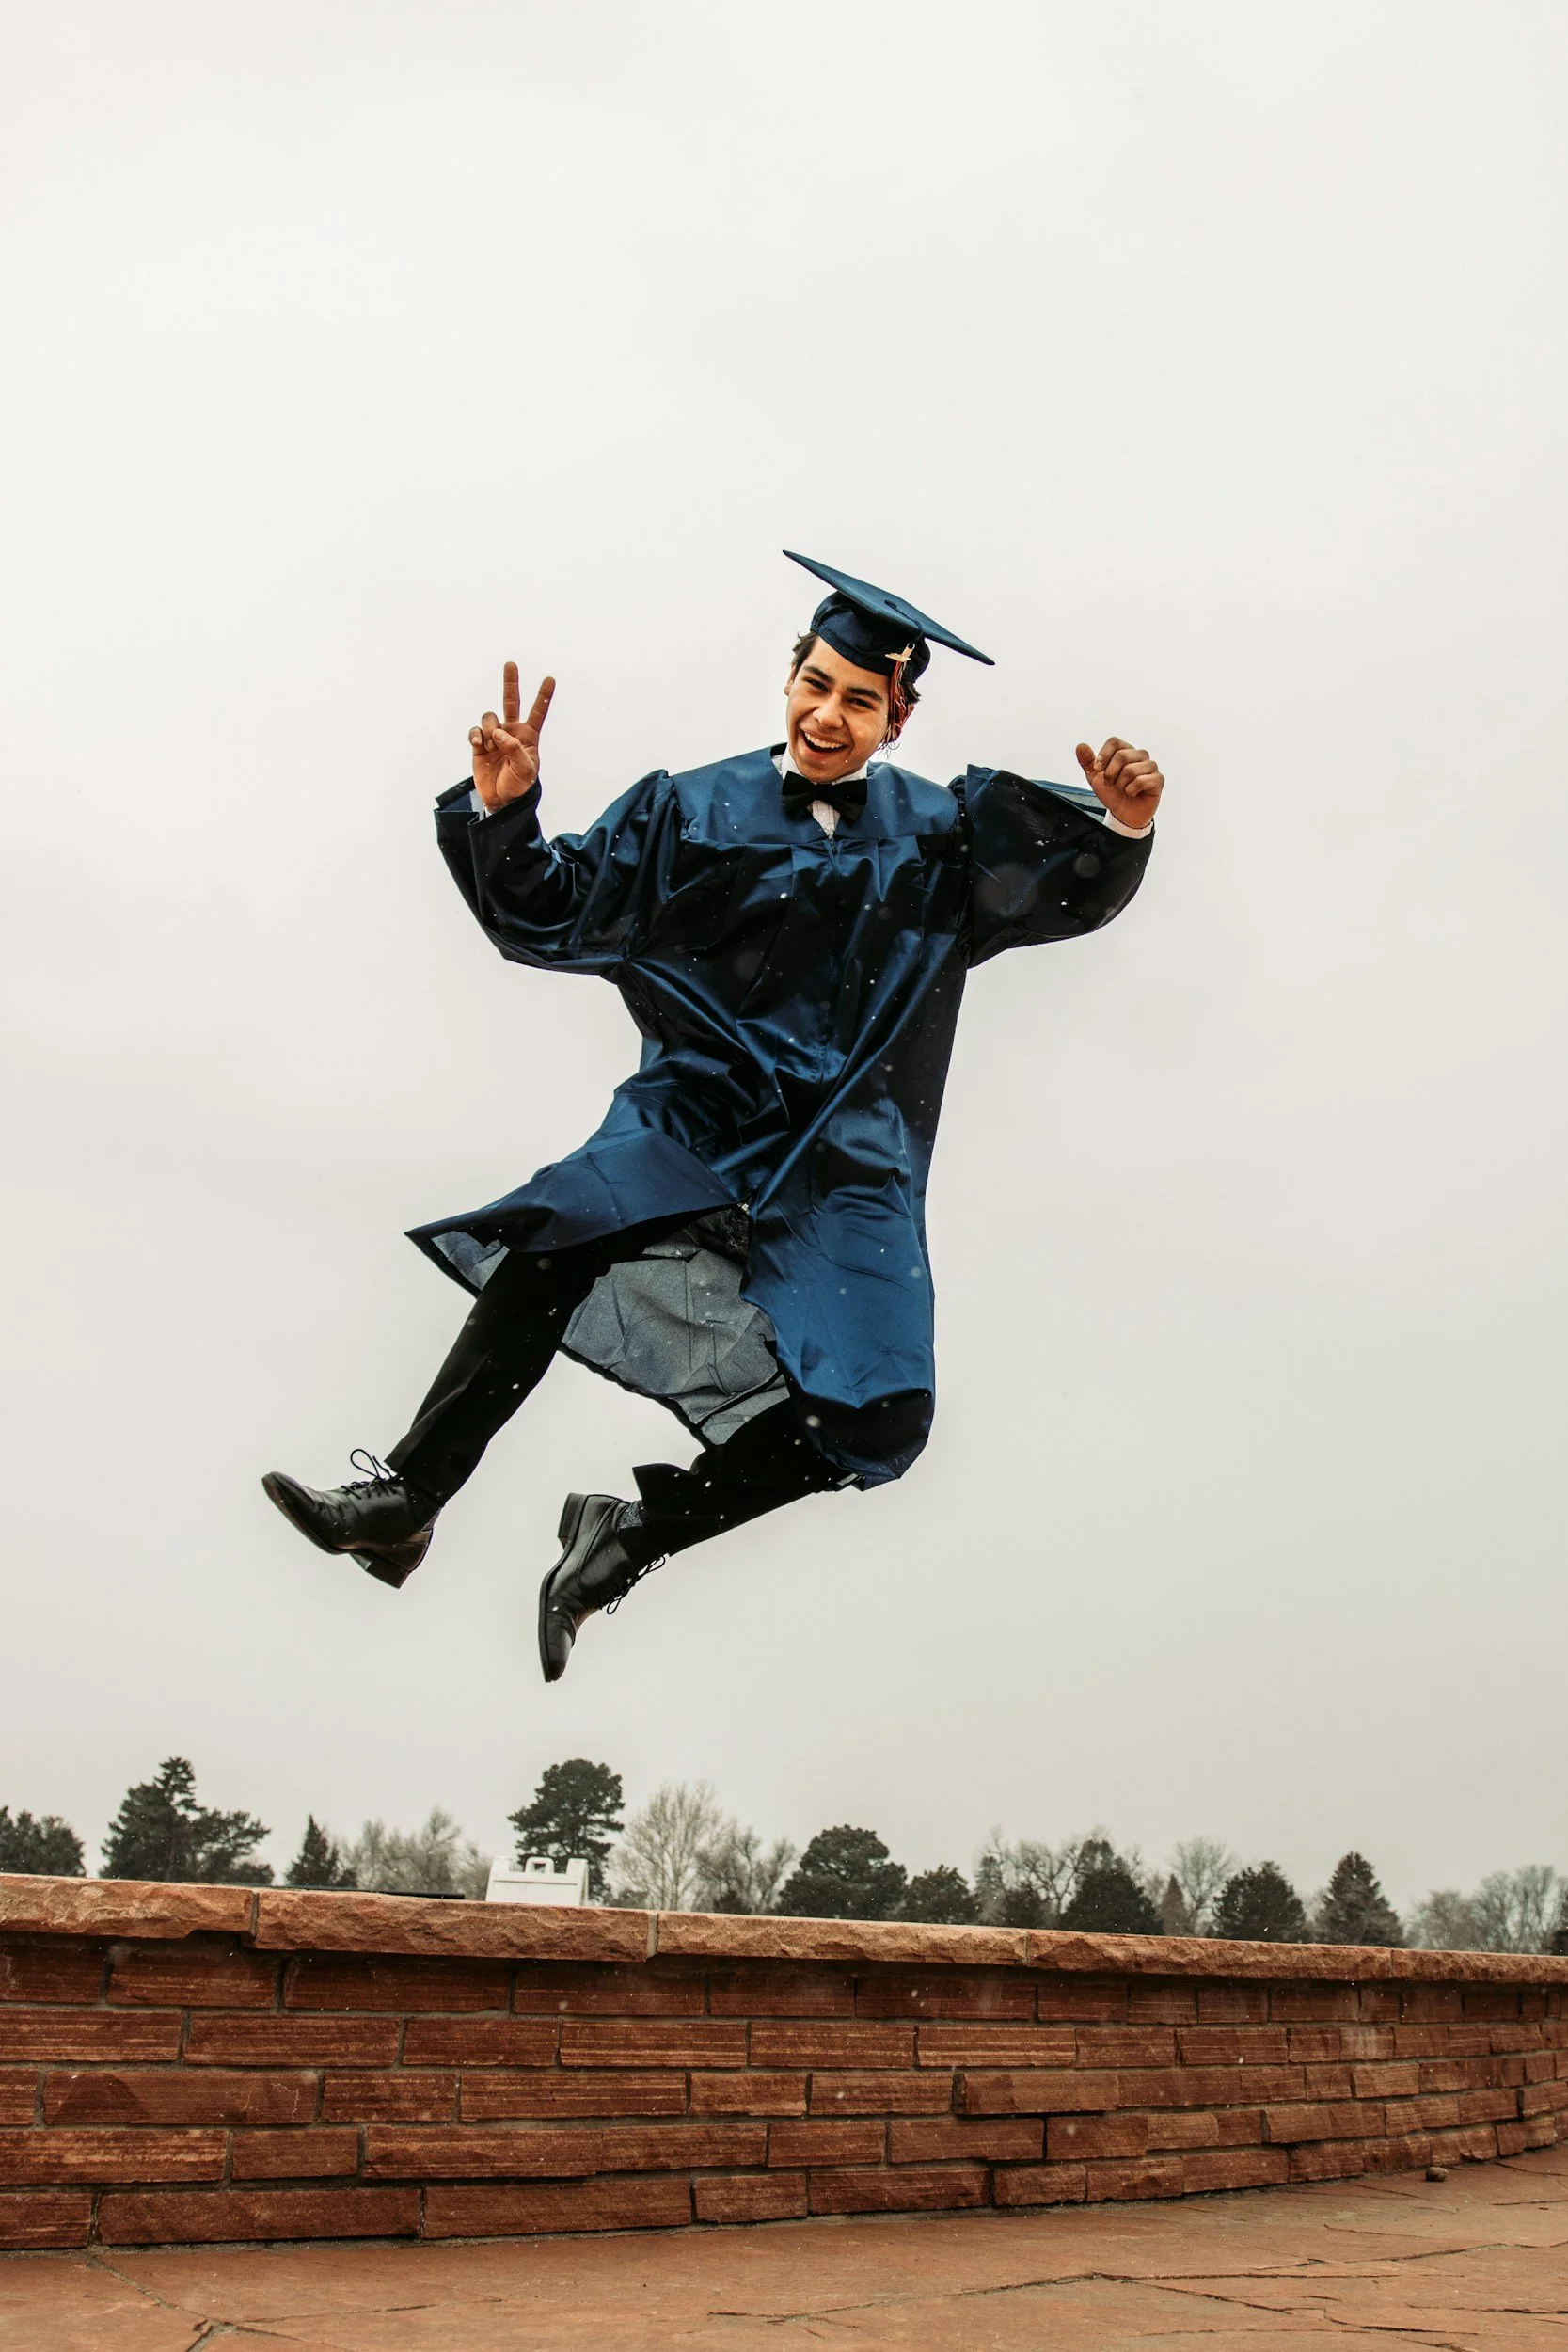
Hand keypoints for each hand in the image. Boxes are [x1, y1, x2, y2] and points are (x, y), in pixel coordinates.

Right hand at [469, 661, 555, 813]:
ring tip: (492, 745)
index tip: (550, 679)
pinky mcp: (479, 744)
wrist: (501, 800)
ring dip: (489, 727)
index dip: (544, 697)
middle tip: (511, 664)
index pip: (538, 713)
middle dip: (511, 682)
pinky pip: (475, 730)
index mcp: (529, 736)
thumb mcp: (526, 770)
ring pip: (490, 717)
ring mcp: (494, 736)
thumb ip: (515, 749)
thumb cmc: (519, 786)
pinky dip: (476, 734)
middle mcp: (512, 732)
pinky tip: (478, 744)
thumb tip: (498, 732)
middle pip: (511, 701)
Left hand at [1075, 736, 1163, 830]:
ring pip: (1131, 770)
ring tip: (1123, 789)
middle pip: (1122, 756)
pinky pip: (1142, 781)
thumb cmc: (1112, 793)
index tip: (1098, 769)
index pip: (1114, 742)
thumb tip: (1080, 746)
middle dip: (1111, 774)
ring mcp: (1151, 766)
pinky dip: (1131, 791)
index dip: (1104, 755)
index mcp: (1125, 750)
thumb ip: (1088, 762)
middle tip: (1111, 784)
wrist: (1123, 814)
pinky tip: (1133, 793)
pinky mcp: (1158, 779)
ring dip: (1121, 784)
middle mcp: (1140, 755)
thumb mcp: (1095, 778)